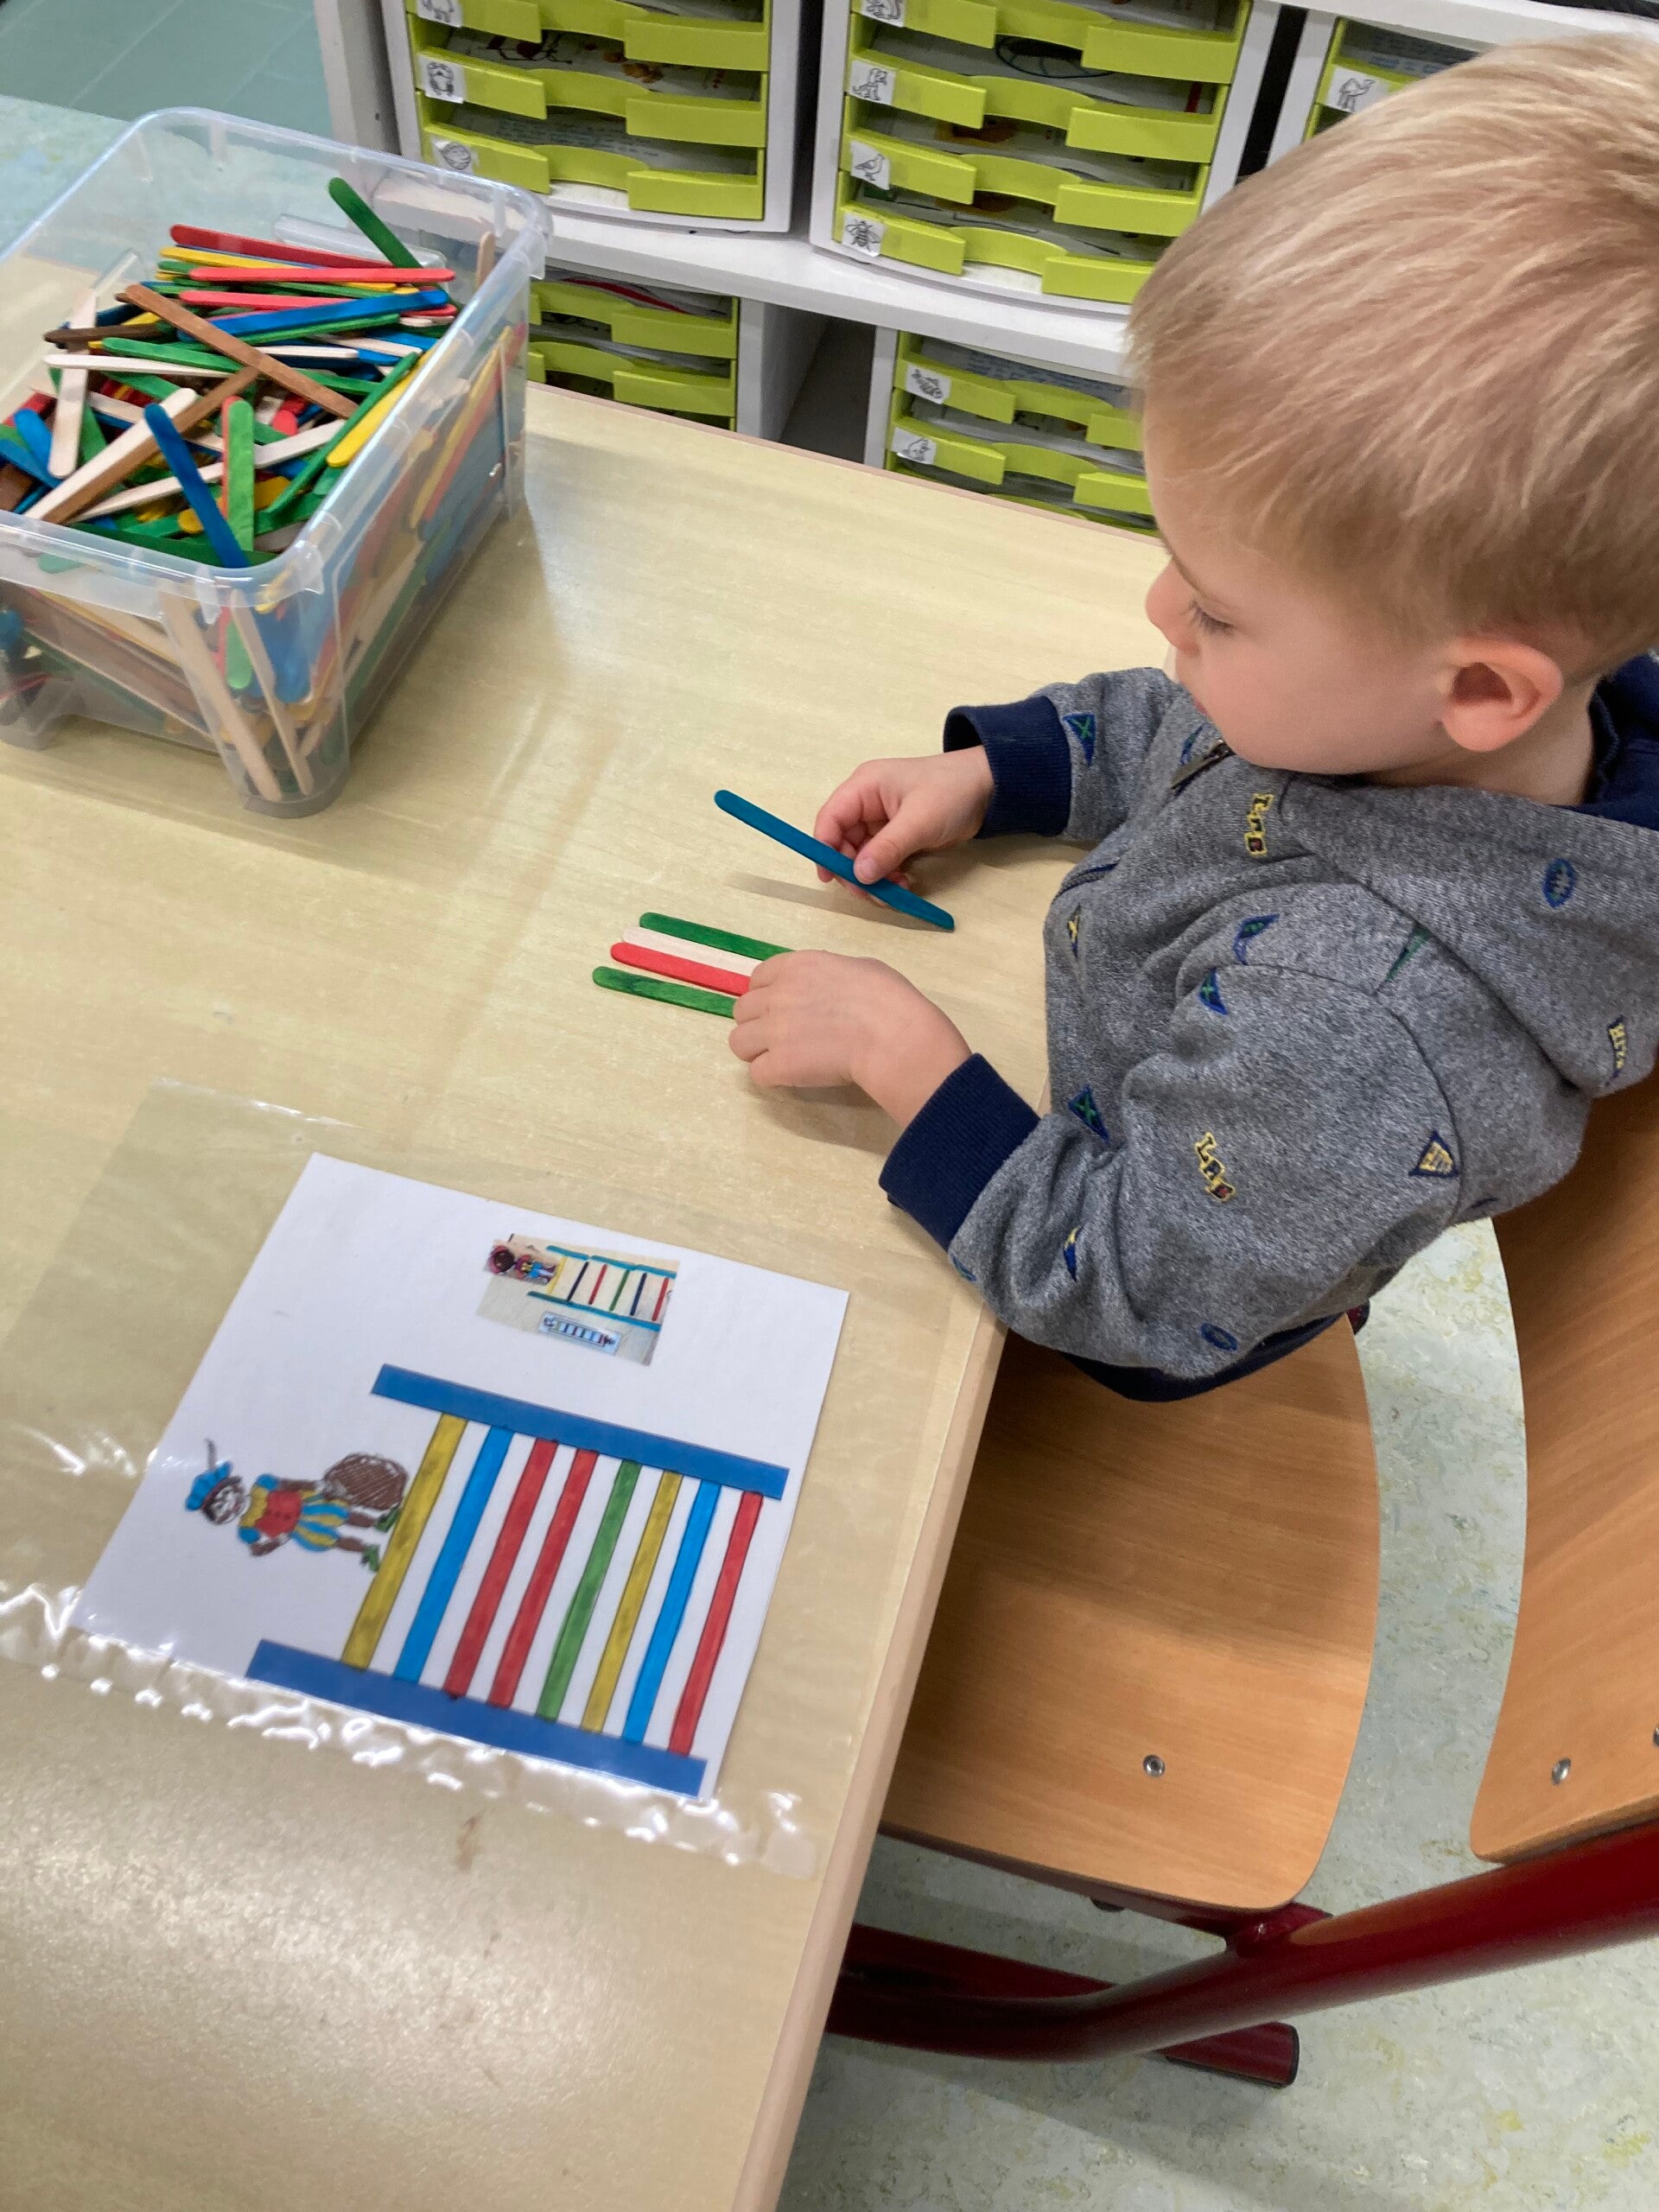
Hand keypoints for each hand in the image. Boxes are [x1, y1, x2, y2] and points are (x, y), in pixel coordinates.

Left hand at [729, 952, 970, 1123]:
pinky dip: (772, 1077)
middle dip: (758, 1024)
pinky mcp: (779, 1064)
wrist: (891, 1035)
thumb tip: (831, 988)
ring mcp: (774, 1031)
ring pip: (738, 1043)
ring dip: (757, 1051)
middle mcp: (777, 995)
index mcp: (796, 967)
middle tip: (782, 1038)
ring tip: (781, 1060)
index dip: (766, 995)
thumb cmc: (888, 999)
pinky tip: (792, 1077)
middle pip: (742, 1011)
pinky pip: (757, 1074)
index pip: (757, 979)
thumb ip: (831, 976)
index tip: (780, 1009)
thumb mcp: (860, 968)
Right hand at [813, 750, 993, 888]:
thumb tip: (858, 876)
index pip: (830, 819)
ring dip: (872, 878)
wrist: (989, 788)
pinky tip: (904, 884)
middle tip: (871, 893)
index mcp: (864, 787)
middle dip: (853, 871)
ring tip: (894, 892)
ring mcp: (881, 821)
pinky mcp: (897, 836)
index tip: (829, 877)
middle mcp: (867, 803)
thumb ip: (887, 848)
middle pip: (842, 842)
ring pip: (861, 857)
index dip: (824, 848)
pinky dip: (887, 876)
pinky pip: (880, 861)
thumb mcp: (918, 821)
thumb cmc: (952, 792)